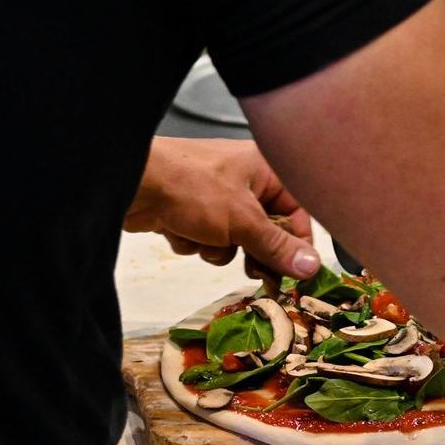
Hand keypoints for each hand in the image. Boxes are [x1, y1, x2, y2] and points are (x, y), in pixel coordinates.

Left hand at [124, 137, 320, 277]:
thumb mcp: (243, 221)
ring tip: (204, 238)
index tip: (294, 274)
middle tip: (253, 271)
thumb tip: (312, 267)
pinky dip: (196, 242)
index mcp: (266, 171)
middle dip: (252, 250)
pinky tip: (179, 230)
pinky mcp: (192, 212)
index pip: (298, 213)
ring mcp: (216, 197)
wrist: (132, 183)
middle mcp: (245, 181)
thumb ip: (278, 247)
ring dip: (220, 248)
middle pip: (267, 231)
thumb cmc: (193, 188)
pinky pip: (208, 239)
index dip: (296, 245)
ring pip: (236, 240)